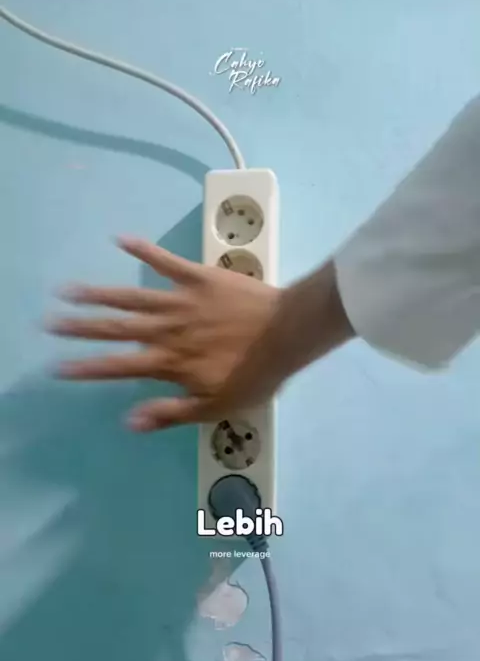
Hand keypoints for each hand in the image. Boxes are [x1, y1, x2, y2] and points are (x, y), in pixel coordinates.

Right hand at [48, 237, 288, 430]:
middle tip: (48, 321)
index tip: (58, 366)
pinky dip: (145, 250)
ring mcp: (180, 301)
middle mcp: (166, 330)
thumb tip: (129, 421)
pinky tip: (122, 239)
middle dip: (80, 327)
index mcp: (168, 362)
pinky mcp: (198, 277)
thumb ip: (171, 413)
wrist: (288, 333)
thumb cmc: (255, 374)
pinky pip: (167, 262)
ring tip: (69, 289)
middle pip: (115, 328)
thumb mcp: (215, 406)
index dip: (87, 368)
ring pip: (132, 297)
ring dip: (99, 293)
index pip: (118, 366)